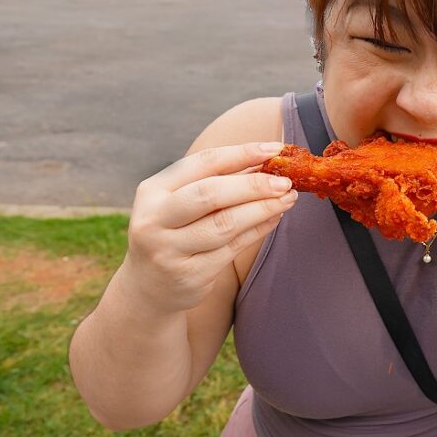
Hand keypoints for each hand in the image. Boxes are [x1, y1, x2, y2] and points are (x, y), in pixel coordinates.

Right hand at [121, 142, 296, 315]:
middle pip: (211, 194)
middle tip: (285, 181)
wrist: (149, 288)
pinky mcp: (190, 275)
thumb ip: (215, 181)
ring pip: (225, 223)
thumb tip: (265, 160)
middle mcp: (155, 219)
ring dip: (262, 208)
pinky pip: (233, 247)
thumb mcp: (179, 203)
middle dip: (254, 185)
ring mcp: (170, 250)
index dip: (241, 153)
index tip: (274, 149)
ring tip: (288, 198)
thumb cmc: (173, 233)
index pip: (203, 163)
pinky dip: (258, 229)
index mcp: (153, 191)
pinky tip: (274, 218)